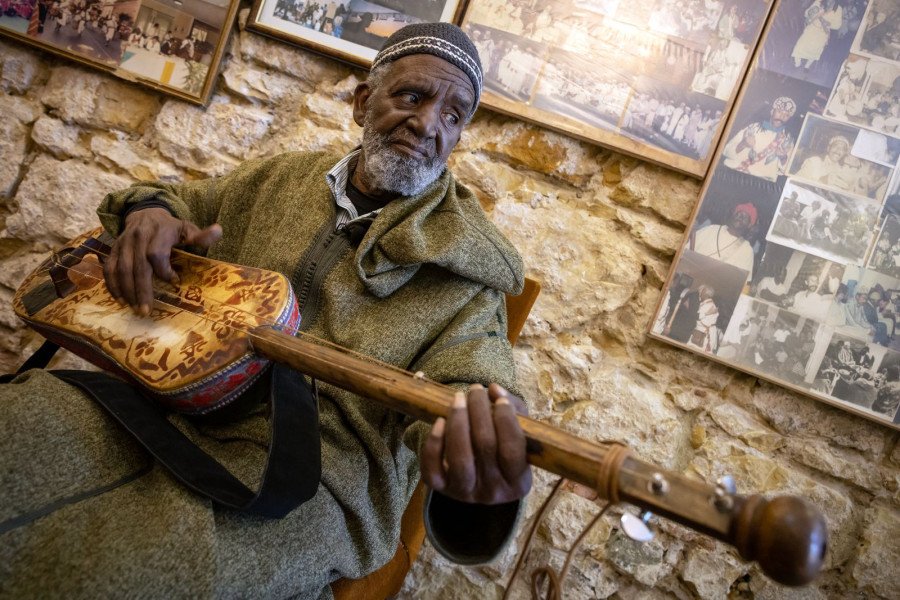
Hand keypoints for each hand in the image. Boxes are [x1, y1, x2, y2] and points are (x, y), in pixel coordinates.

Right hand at [104, 207, 221, 315]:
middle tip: (146, 311)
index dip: (164, 270)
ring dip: (126, 291)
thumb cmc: (170, 228)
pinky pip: (109, 267)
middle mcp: (138, 236)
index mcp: (158, 231)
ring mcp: (123, 243)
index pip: (155, 254)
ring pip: (121, 268)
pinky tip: (120, 299)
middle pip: (137, 266)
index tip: (175, 281)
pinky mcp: (114, 249)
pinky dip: (112, 284)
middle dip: (142, 290)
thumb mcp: (187, 229)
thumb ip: (201, 236)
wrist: (145, 213)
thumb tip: (219, 231)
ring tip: (134, 308)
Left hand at [420, 383, 531, 504]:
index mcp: (518, 482)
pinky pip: (432, 470)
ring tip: (459, 398)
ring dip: (457, 422)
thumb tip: (495, 390)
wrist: (483, 483)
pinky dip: (433, 444)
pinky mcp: (442, 489)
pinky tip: (439, 421)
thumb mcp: (518, 434)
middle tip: (476, 390)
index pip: (512, 451)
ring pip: (458, 458)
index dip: (506, 421)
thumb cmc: (504, 451)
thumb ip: (514, 410)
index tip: (501, 400)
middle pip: (484, 447)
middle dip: (479, 411)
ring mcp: (466, 492)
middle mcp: (493, 491)